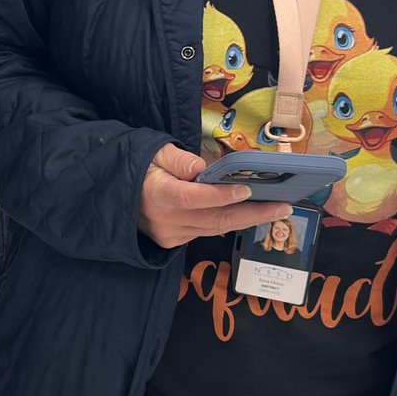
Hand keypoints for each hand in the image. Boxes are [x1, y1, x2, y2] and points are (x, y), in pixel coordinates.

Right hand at [138, 142, 294, 249]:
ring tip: (275, 210)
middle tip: (282, 207)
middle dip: (253, 214)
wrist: (114, 196)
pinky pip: (206, 232)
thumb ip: (177, 159)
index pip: (195, 197)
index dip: (222, 196)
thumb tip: (200, 165)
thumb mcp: (154, 153)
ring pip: (215, 229)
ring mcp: (170, 235)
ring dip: (247, 220)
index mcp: (158, 194)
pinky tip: (248, 215)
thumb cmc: (139, 169)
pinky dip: (227, 224)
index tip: (247, 189)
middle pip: (216, 220)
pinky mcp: (173, 242)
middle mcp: (166, 219)